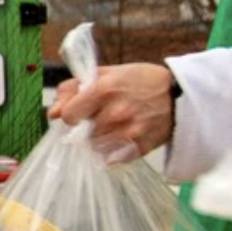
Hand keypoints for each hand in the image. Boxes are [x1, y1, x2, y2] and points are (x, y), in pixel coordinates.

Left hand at [49, 63, 175, 160]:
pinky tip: (123, 136)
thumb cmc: (140, 81)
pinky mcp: (138, 148)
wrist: (179, 96)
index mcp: (103, 89)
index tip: (79, 112)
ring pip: (94, 146)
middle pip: (81, 133)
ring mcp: (128, 132)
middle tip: (102, 116)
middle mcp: (114, 113)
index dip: (70, 114)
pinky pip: (111, 158)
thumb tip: (52, 112)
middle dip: (86, 126)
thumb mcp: (106, 73)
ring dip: (98, 139)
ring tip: (114, 125)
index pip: (68, 115)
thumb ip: (74, 88)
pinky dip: (112, 150)